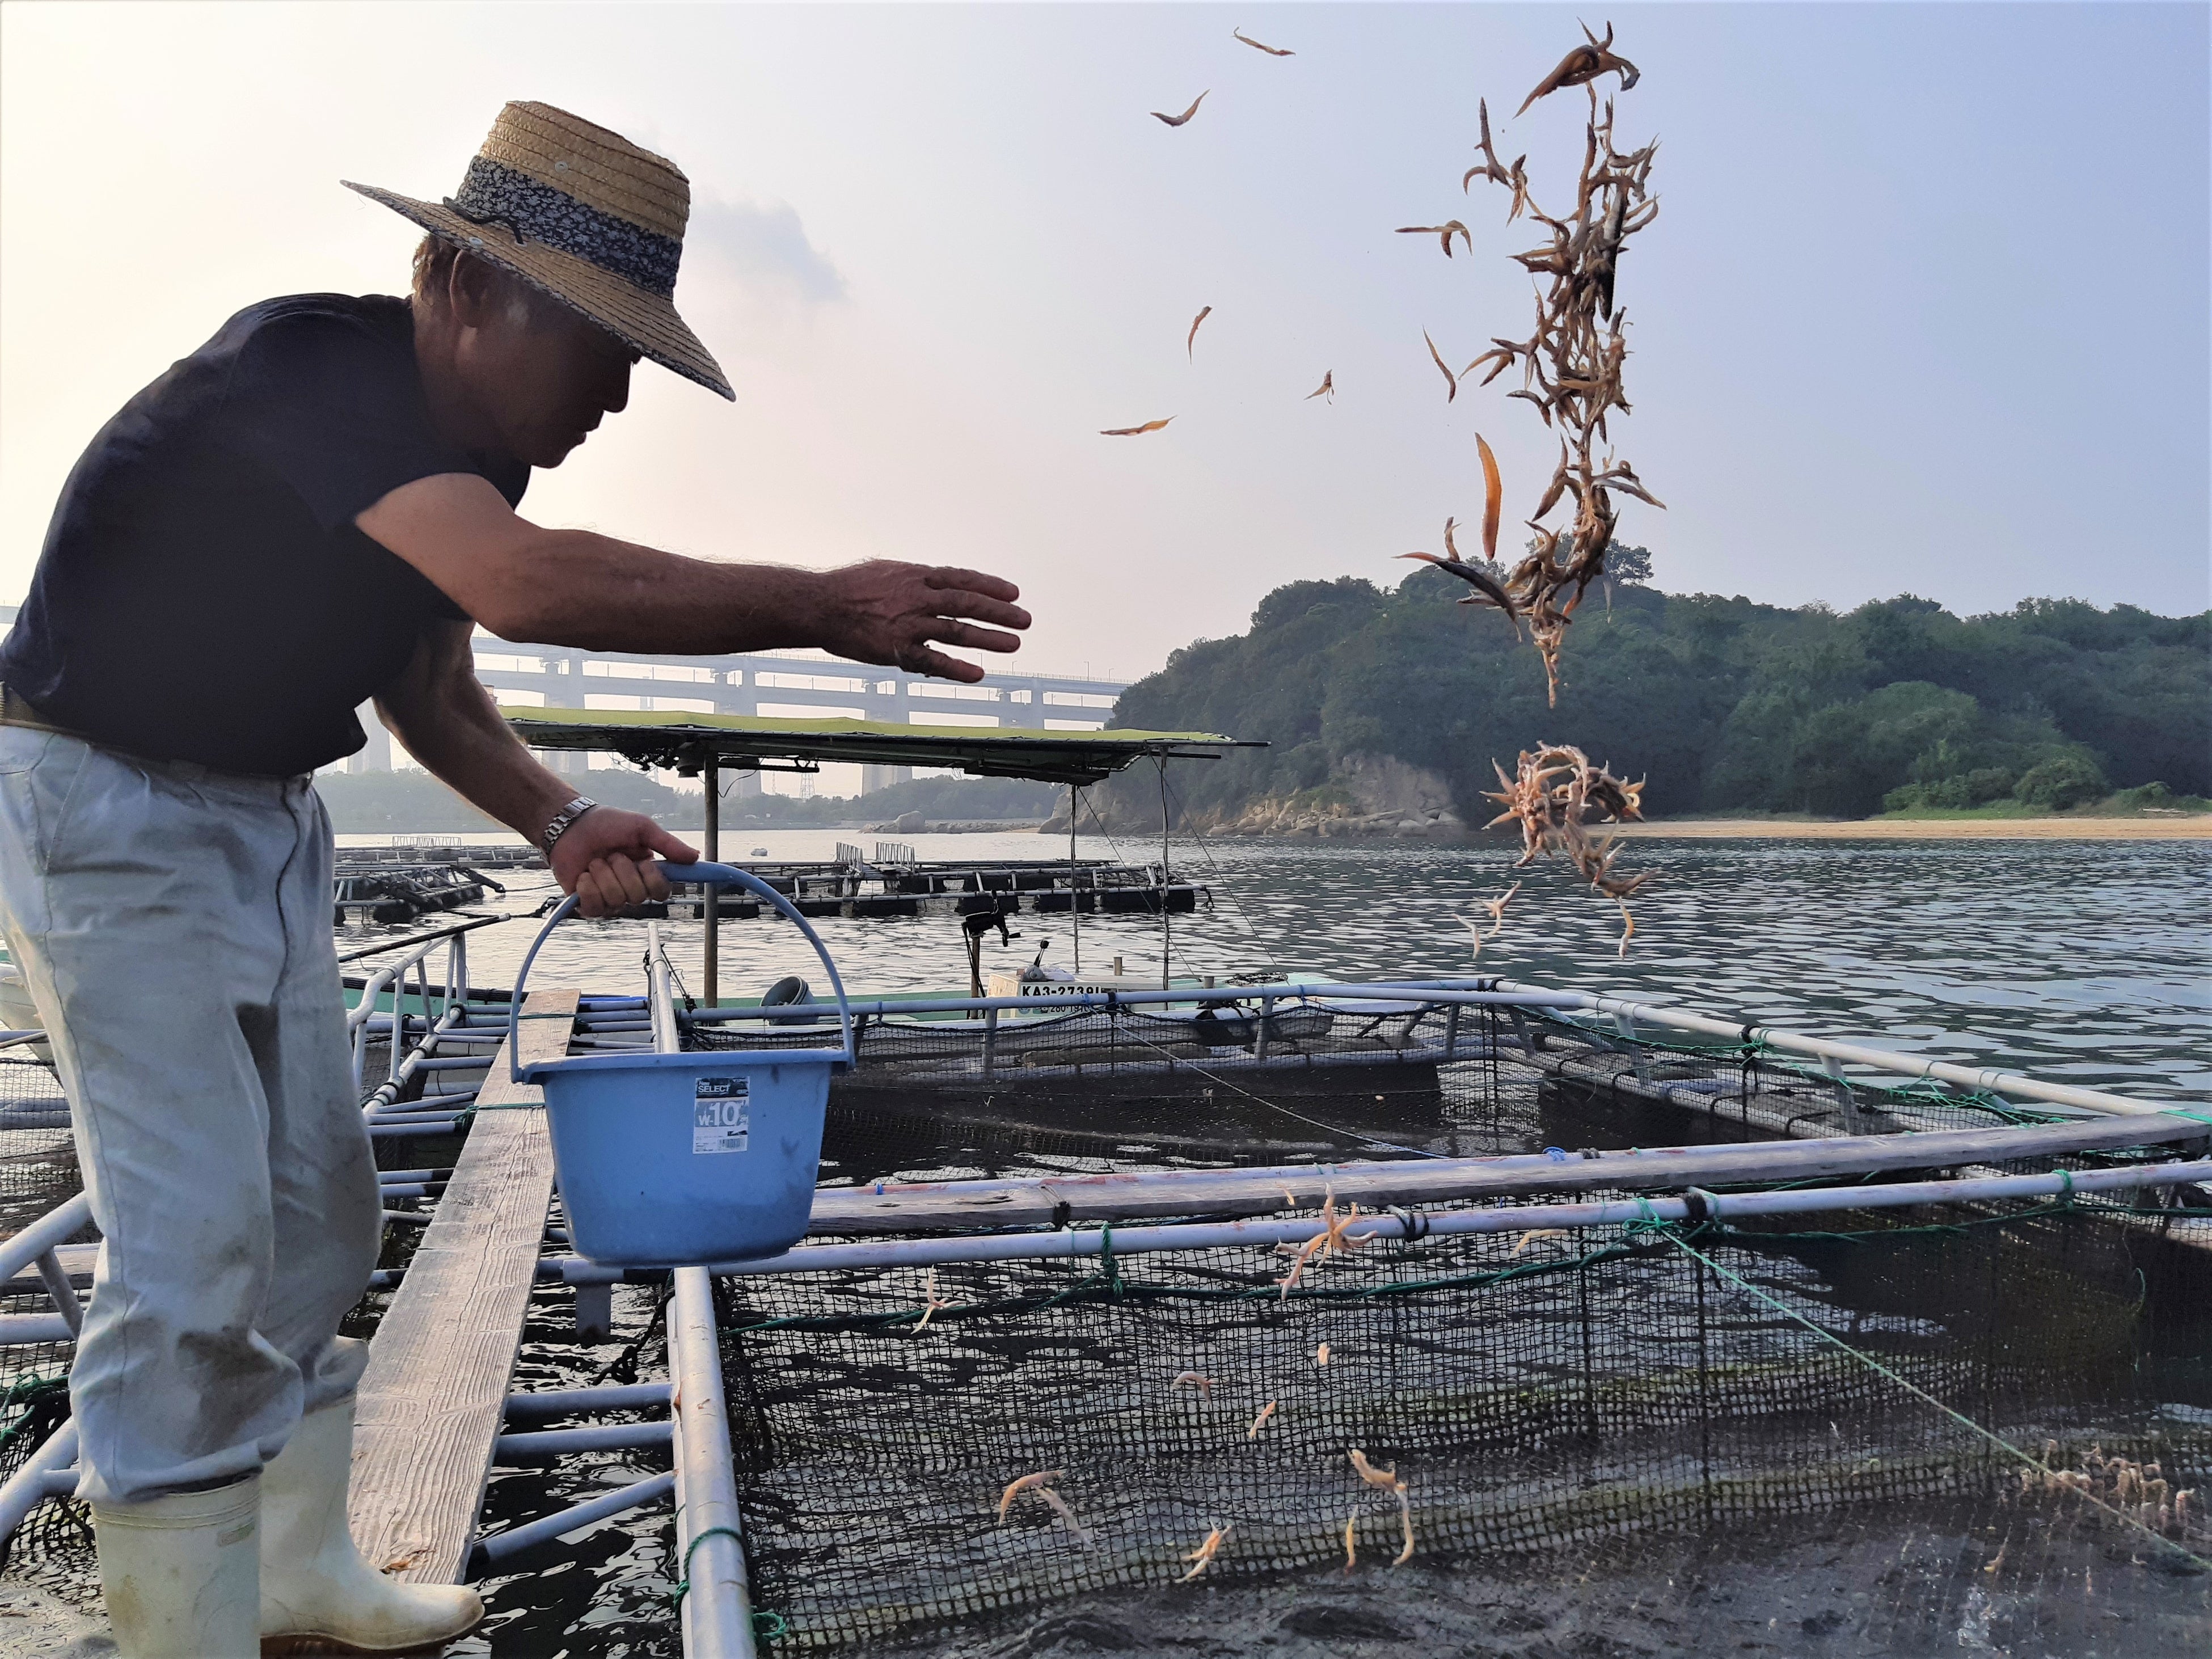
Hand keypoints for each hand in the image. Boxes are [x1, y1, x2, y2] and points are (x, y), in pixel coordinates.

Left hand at [547, 806, 696, 917]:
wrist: (571, 826)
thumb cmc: (607, 824)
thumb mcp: (642, 828)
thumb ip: (668, 844)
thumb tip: (695, 857)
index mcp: (647, 873)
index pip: (662, 890)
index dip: (658, 881)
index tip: (651, 867)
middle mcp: (631, 889)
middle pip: (639, 896)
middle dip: (624, 870)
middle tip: (613, 854)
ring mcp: (610, 900)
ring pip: (617, 899)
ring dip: (604, 874)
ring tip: (595, 861)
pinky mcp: (589, 905)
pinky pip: (596, 907)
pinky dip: (588, 887)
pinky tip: (583, 876)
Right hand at [814, 561, 1028, 682]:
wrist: (819, 605)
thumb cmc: (849, 587)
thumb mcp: (886, 570)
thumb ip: (915, 577)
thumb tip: (938, 579)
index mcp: (916, 575)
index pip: (962, 578)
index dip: (990, 585)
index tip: (1014, 592)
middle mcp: (917, 596)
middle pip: (967, 602)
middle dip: (999, 612)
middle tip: (1025, 619)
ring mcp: (908, 623)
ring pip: (956, 629)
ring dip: (988, 637)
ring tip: (1013, 644)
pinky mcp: (896, 649)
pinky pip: (932, 660)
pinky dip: (956, 667)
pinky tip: (978, 674)